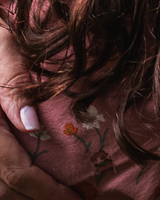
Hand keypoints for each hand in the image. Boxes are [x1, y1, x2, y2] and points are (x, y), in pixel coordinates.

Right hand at [0, 25, 77, 199]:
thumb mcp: (4, 49)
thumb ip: (14, 83)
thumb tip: (30, 124)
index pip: (14, 172)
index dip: (47, 192)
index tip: (77, 199)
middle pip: (3, 191)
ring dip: (25, 199)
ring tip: (60, 198)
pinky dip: (14, 190)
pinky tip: (38, 192)